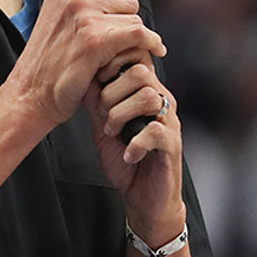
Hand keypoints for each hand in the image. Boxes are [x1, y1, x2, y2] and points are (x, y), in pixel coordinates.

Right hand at [2, 0, 163, 126]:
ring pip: (134, 18)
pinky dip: (152, 43)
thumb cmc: (49, 60)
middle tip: (112, 43)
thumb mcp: (68, 16)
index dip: (120, 1)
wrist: (31, 93)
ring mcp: (83, 16)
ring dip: (133, 39)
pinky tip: (153, 50)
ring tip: (116, 54)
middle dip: (126, 22)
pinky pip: (139, 34)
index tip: (113, 19)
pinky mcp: (95, 40)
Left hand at [84, 58, 183, 241]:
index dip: (113, 66)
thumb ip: (96, 101)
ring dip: (121, 116)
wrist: (143, 198)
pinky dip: (135, 144)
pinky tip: (127, 154)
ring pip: (149, 97)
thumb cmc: (125, 160)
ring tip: (113, 134)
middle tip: (103, 117)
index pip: (137, 58)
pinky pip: (156, 131)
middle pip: (141, 72)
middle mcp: (161, 102)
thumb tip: (84, 75)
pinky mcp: (173, 145)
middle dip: (112, 93)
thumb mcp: (103, 126)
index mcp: (145, 92)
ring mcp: (169, 122)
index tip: (98, 88)